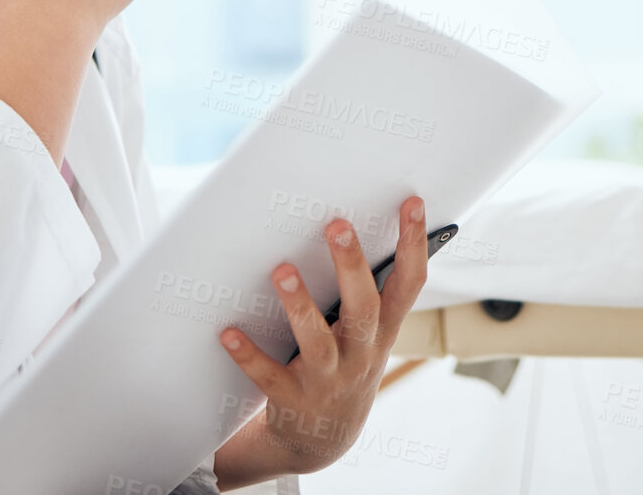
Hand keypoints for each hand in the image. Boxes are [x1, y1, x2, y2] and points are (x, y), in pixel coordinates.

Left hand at [212, 196, 427, 482]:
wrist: (324, 439)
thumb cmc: (346, 365)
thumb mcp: (369, 335)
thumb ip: (368, 292)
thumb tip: (354, 227)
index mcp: (383, 332)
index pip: (409, 285)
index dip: (413, 244)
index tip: (410, 203)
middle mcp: (361, 355)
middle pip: (364, 309)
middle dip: (352, 267)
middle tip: (337, 225)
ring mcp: (327, 380)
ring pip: (317, 343)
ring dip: (299, 306)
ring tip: (282, 271)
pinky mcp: (292, 399)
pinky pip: (269, 376)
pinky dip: (248, 355)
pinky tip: (228, 333)